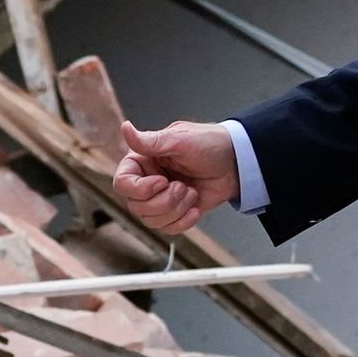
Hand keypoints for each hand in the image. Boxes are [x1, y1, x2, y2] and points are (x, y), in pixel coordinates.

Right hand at [112, 120, 239, 234]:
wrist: (235, 163)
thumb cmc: (209, 144)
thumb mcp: (178, 140)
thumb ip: (149, 141)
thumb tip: (125, 128)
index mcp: (142, 161)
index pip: (122, 183)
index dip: (139, 189)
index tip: (162, 181)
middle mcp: (147, 181)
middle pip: (136, 206)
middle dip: (163, 201)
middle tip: (183, 186)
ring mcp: (160, 198)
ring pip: (151, 220)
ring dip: (175, 210)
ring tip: (191, 193)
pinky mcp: (175, 212)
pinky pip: (168, 229)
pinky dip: (183, 222)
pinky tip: (195, 207)